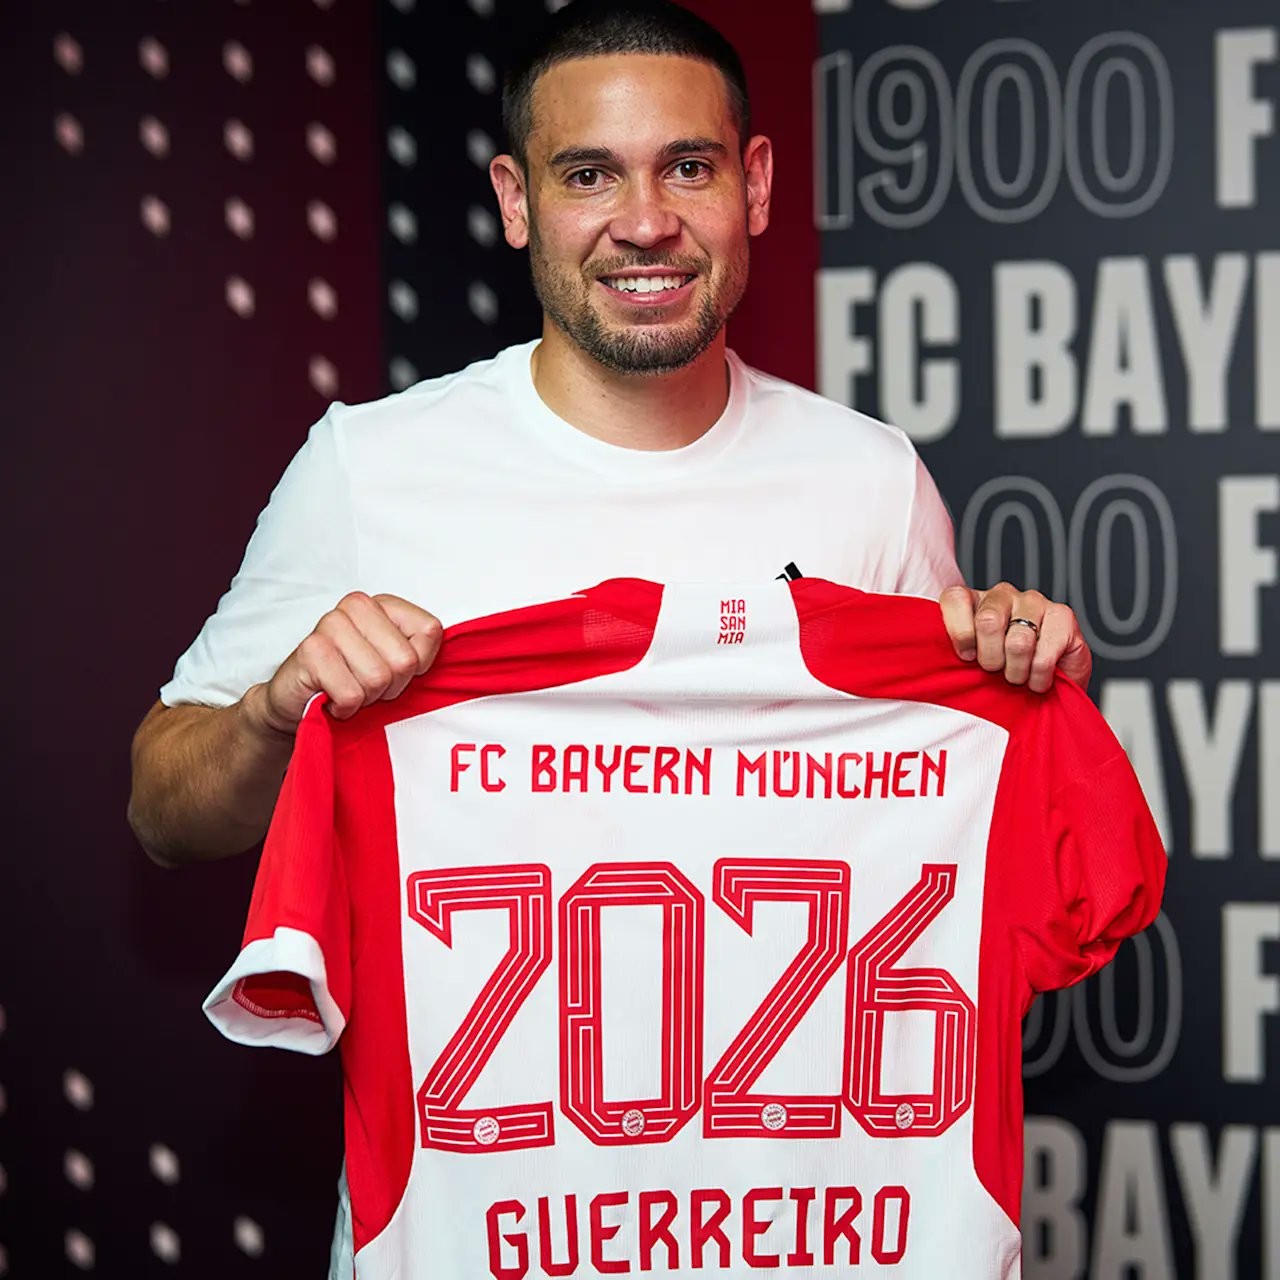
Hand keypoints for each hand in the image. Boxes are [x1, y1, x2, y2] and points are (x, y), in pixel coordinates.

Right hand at [242, 592, 442, 737]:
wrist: (297, 702)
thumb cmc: (350, 682)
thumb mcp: (395, 666)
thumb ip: (421, 655)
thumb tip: (461, 661)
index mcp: (384, 605)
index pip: (430, 631)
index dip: (419, 665)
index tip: (396, 671)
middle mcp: (357, 605)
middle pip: (405, 660)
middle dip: (390, 687)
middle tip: (368, 686)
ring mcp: (331, 624)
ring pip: (378, 678)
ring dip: (366, 698)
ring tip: (349, 690)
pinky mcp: (310, 650)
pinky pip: (351, 693)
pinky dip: (345, 707)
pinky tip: (332, 699)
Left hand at [938, 583, 1091, 692]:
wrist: (1048, 688)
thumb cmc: (1000, 675)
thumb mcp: (967, 665)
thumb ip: (948, 656)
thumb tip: (925, 666)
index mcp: (973, 601)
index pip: (955, 598)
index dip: (960, 633)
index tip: (966, 657)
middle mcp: (1002, 594)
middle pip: (987, 621)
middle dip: (990, 660)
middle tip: (996, 671)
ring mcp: (1034, 601)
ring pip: (1018, 641)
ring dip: (1016, 672)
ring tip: (1018, 677)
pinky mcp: (1063, 616)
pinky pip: (1044, 654)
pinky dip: (1039, 677)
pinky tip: (1038, 678)